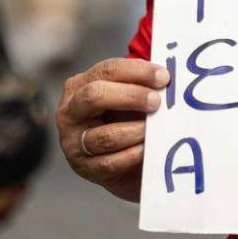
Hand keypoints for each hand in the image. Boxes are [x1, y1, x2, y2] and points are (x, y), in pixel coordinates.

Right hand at [57, 58, 168, 201]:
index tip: (163, 77)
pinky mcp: (84, 168)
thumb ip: (141, 85)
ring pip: (106, 135)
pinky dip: (134, 155)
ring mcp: (73, 141)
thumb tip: (168, 78)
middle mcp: (70, 111)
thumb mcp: (127, 97)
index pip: (108, 70)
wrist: (118, 160)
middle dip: (131, 96)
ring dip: (136, 131)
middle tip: (157, 102)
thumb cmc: (125, 118)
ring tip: (156, 129)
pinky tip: (148, 149)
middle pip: (96, 96)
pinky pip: (111, 162)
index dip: (138, 72)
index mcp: (80, 85)